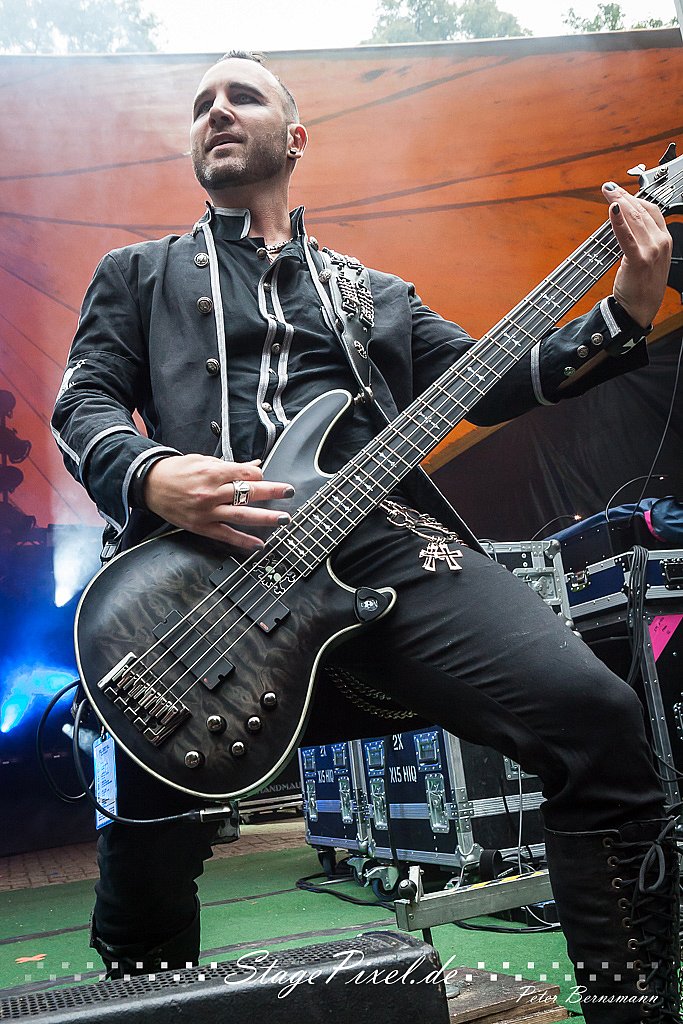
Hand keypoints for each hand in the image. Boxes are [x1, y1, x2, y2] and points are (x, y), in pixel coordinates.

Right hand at [143, 453, 293, 549]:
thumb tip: (255, 466)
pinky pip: (226, 535)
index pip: (247, 474)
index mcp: (213, 472)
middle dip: (272, 492)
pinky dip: (243, 540)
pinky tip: (259, 544)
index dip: (259, 475)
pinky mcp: (201, 526)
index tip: (264, 477)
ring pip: (242, 515)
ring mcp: (207, 511)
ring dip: (266, 518)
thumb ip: (231, 466)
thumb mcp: (204, 460)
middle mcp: (212, 492)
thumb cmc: (177, 470)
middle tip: (289, 492)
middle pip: (249, 492)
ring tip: (283, 519)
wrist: (150, 484)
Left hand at [602, 181, 671, 328]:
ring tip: (608, 193)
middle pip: (641, 211)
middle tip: (609, 188)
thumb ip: (641, 241)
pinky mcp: (638, 259)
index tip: (620, 192)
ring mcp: (651, 250)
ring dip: (619, 203)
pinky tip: (612, 209)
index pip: (651, 211)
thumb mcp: (647, 259)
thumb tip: (625, 225)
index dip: (635, 198)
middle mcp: (660, 242)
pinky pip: (627, 236)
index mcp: (664, 240)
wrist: (640, 310)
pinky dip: (618, 221)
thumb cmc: (641, 287)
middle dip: (624, 196)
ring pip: (634, 219)